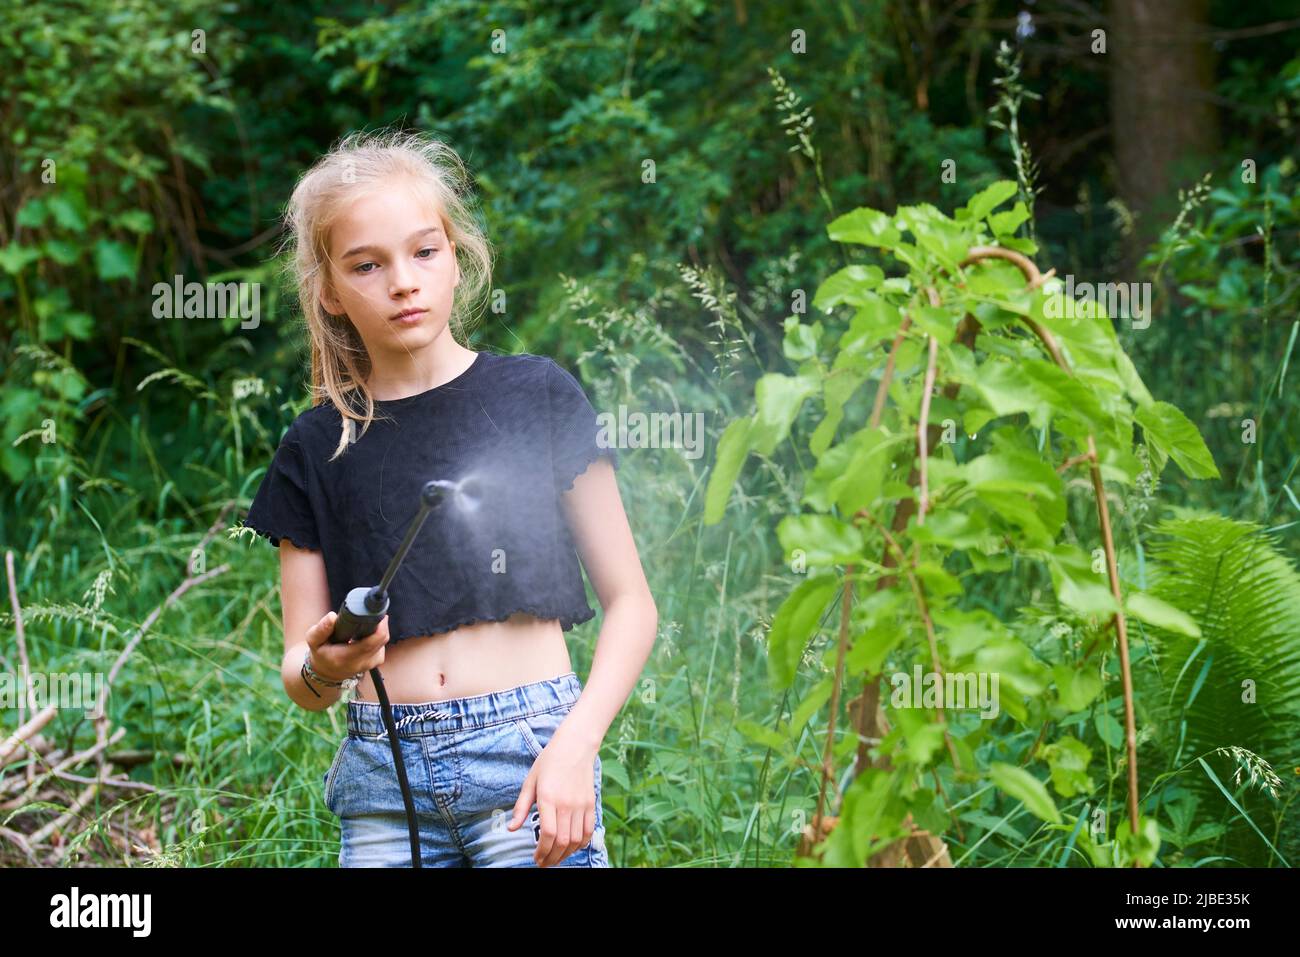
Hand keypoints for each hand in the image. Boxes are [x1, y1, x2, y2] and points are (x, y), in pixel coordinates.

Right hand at [305, 611, 388, 681]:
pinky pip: (382, 645)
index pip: (369, 643)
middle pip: (380, 640)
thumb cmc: (321, 654)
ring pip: (383, 642)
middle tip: (372, 612)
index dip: (379, 627)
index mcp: (345, 658)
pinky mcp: (374, 662)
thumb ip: (321, 629)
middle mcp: (360, 663)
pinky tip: (367, 632)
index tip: (376, 613)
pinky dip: (378, 636)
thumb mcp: (314, 641)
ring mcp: (369, 664)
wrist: (327, 672)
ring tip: (367, 622)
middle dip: (379, 623)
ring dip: (378, 629)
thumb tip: (332, 616)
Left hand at [507, 724, 598, 866]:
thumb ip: (521, 807)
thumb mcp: (530, 781)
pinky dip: (580, 844)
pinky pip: (588, 831)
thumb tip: (511, 829)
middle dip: (552, 857)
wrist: (575, 746)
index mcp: (548, 798)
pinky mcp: (591, 804)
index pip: (547, 833)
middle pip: (562, 841)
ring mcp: (581, 805)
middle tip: (544, 863)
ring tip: (556, 857)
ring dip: (565, 854)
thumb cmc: (549, 761)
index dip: (542, 851)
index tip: (536, 858)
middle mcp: (566, 804)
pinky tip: (571, 847)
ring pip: (576, 840)